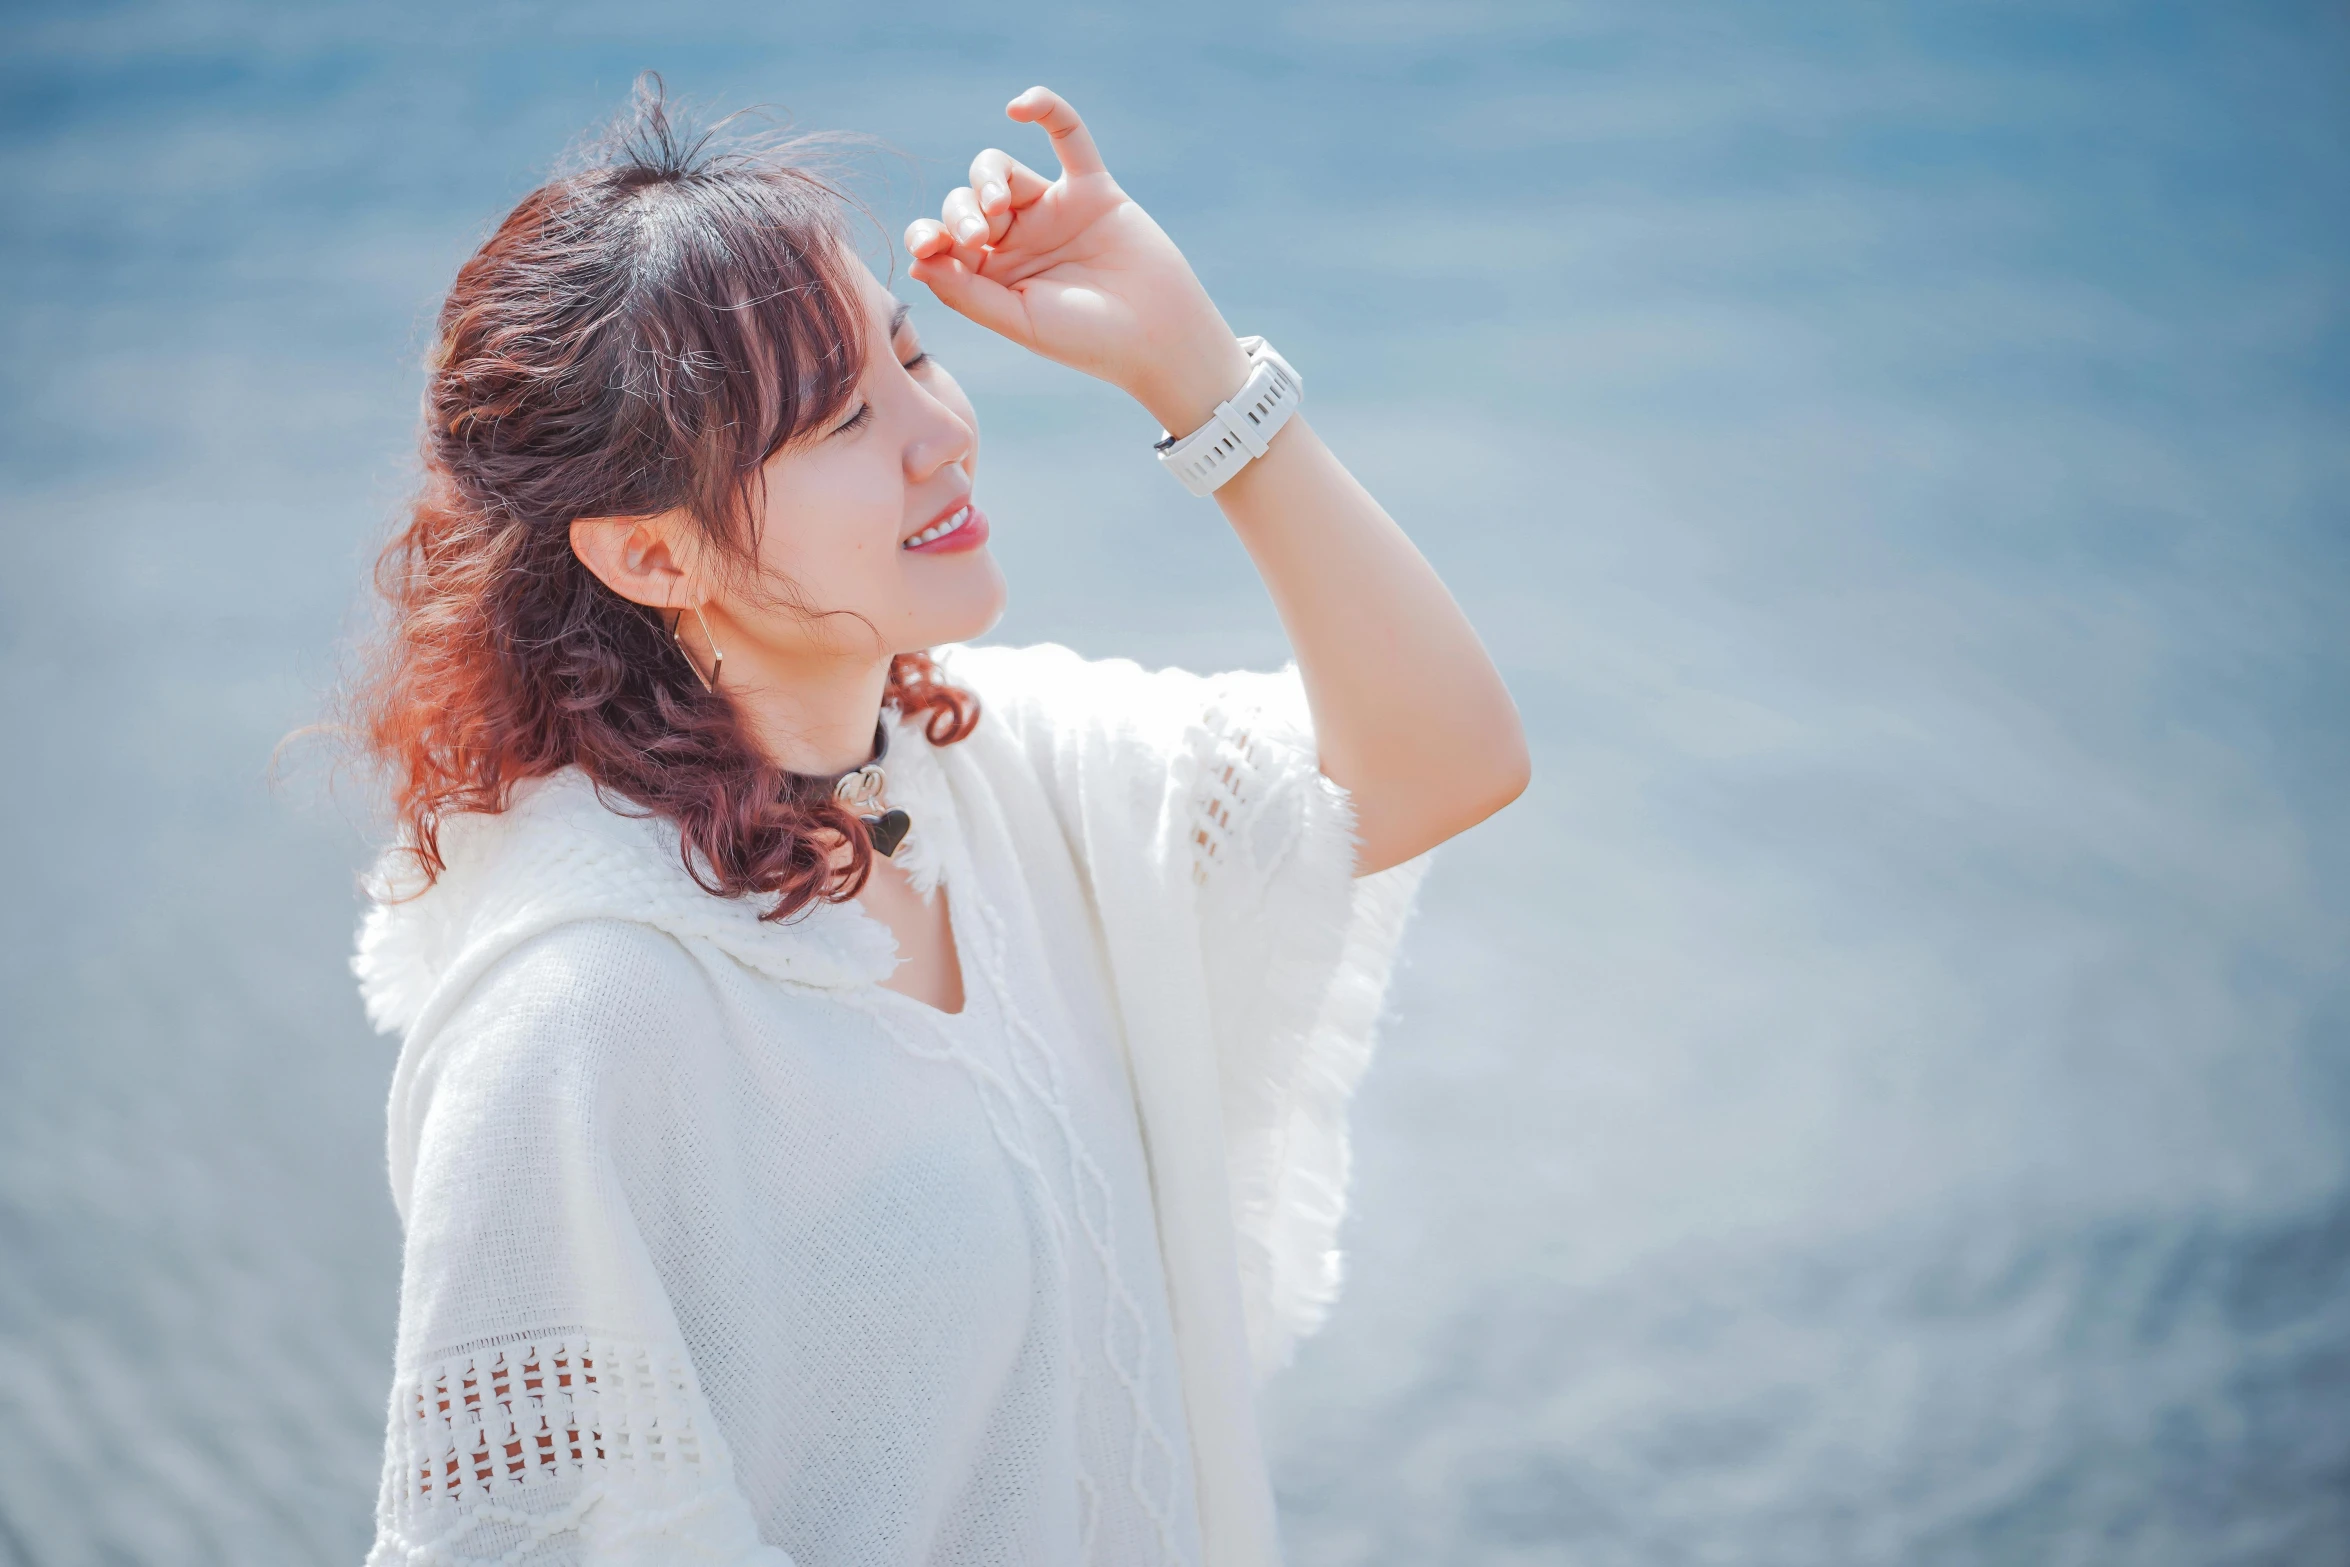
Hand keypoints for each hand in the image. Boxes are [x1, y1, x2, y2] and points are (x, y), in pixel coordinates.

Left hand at [907, 87, 1252, 437]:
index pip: (942, 240)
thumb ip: (967, 291)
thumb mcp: (1018, 320)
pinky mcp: (1092, 189)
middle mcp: (1016, 239)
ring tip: (1000, 206)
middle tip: (979, 235)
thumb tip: (917, 261)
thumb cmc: (1087, 341)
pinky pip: (1067, 136)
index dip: (928, 233)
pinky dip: (1047, 110)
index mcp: (991, 275)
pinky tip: (1021, 104)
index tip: (932, 246)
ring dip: (988, 177)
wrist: (1158, 338)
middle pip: (965, 200)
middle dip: (962, 212)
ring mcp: (1052, 210)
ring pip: (1000, 169)